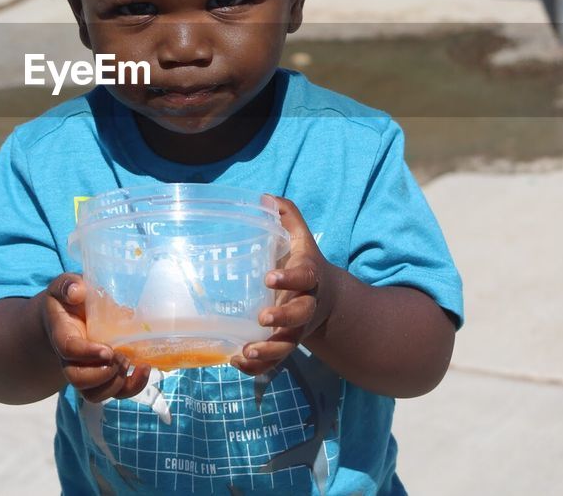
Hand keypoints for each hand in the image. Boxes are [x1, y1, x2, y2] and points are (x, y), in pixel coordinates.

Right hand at [40, 273, 150, 401]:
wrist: (68, 316)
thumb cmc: (69, 299)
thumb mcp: (65, 286)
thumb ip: (68, 285)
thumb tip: (78, 291)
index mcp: (62, 335)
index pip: (69, 350)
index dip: (87, 353)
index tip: (108, 350)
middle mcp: (70, 360)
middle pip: (78, 380)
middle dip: (104, 373)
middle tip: (121, 355)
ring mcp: (86, 372)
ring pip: (95, 394)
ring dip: (117, 383)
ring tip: (131, 362)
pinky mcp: (103, 377)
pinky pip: (115, 393)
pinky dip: (132, 387)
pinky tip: (144, 369)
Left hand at [230, 196, 334, 376]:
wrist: (326, 298)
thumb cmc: (304, 262)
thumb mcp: (299, 237)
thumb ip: (287, 215)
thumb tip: (264, 196)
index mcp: (309, 278)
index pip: (304, 278)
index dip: (290, 279)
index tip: (270, 278)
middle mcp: (305, 306)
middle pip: (300, 317)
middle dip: (283, 320)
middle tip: (262, 319)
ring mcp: (296, 329)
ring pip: (287, 346)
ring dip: (268, 352)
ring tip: (246, 351)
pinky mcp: (285, 344)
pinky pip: (273, 361)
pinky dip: (257, 367)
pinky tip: (236, 362)